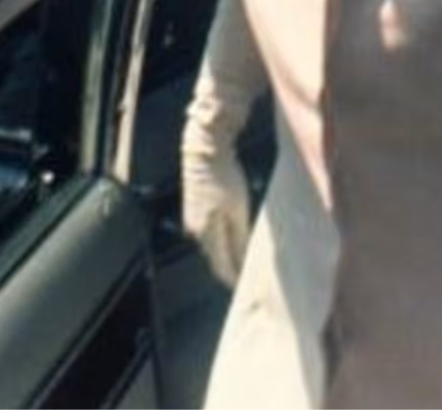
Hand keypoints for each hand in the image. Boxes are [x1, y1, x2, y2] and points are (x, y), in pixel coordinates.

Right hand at [181, 148, 251, 286]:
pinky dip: (221, 241)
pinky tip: (233, 239)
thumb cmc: (224, 177)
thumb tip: (243, 262)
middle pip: (215, 259)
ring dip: (226, 255)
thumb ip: (239, 238)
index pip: (222, 266)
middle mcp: (195, 231)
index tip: (247, 291)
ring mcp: (192, 220)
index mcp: (206, 233)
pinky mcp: (194, 209)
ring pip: (212, 246)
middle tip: (248, 280)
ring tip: (243, 262)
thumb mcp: (238, 209)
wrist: (204, 149)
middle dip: (230, 270)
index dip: (234, 279)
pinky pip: (209, 234)